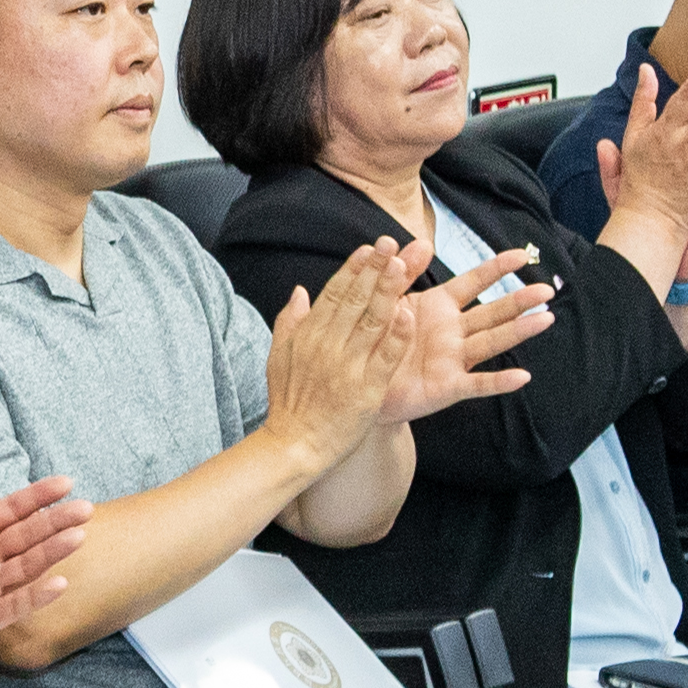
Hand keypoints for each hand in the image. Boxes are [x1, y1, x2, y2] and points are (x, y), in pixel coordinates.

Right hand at [258, 244, 416, 470]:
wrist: (294, 444)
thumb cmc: (288, 402)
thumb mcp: (278, 356)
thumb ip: (289, 321)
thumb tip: (299, 290)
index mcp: (308, 335)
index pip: (333, 293)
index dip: (353, 268)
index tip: (369, 248)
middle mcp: (326, 346)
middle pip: (354, 300)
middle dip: (374, 269)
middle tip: (391, 243)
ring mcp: (347, 367)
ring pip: (371, 321)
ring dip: (388, 291)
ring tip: (403, 265)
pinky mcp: (366, 389)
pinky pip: (385, 357)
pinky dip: (396, 335)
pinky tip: (409, 314)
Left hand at [384, 245, 554, 423]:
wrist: (358, 384)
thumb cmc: (373, 339)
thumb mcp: (386, 300)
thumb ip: (403, 273)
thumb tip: (423, 240)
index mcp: (439, 306)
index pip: (474, 282)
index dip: (497, 268)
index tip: (522, 255)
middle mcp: (452, 331)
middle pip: (492, 312)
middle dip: (519, 300)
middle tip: (546, 289)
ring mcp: (452, 359)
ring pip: (491, 342)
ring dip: (519, 331)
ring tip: (545, 319)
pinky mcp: (447, 386)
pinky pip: (477, 384)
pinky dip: (499, 382)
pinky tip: (522, 377)